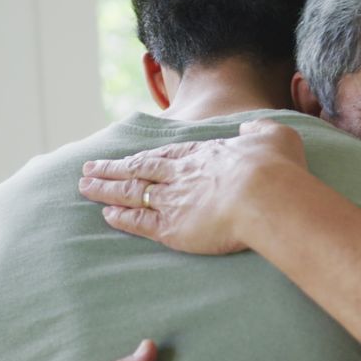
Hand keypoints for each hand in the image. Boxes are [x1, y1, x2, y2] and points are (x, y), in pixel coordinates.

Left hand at [78, 119, 307, 254]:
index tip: (128, 157)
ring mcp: (174, 201)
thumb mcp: (274, 137)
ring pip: (132, 193)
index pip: (166, 155)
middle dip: (112, 169)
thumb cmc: (276, 169)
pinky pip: (140, 222)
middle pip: (138, 170)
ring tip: (85, 188)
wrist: (266, 197)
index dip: (144, 157)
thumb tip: (250, 131)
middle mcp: (182, 174)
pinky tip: (107, 215)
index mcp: (204, 154)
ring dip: (106, 190)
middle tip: (89, 168)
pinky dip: (122, 218)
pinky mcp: (173, 228)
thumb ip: (259, 132)